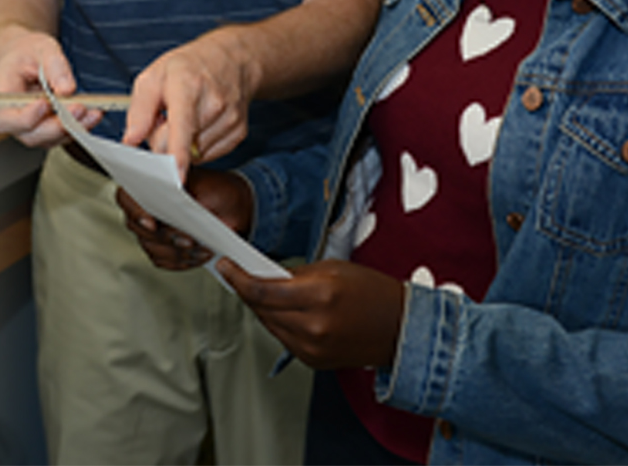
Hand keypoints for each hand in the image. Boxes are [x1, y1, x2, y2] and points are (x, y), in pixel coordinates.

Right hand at [0, 29, 99, 147]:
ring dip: (71, 129)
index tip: (46, 104)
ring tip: (92, 113)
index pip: (6, 118)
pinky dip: (77, 128)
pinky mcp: (43, 129)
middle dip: (57, 126)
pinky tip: (91, 115)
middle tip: (79, 109)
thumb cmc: (27, 53)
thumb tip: (67, 90)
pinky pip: (59, 136)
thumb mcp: (42, 48)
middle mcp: (11, 115)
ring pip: (47, 139)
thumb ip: (55, 66)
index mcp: (2, 93)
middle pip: (29, 135)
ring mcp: (27, 126)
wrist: (26, 57)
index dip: (27, 116)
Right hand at [118, 167, 250, 270]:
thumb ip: (188, 190)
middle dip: (166, 237)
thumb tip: (177, 189)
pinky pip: (162, 260)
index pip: (126, 196)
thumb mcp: (208, 186)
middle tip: (190, 240)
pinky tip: (199, 255)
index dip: (135, 211)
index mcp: (151, 183)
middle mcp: (146, 207)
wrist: (233, 208)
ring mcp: (151, 230)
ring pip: (151, 247)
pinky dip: (181, 261)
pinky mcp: (161, 247)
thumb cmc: (220, 191)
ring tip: (202, 248)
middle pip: (138, 228)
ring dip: (178, 251)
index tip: (152, 223)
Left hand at [124, 28, 254, 176]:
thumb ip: (138, 111)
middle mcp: (214, 104)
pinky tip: (198, 124)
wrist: (231, 59)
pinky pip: (208, 155)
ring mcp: (230, 120)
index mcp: (188, 87)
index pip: (183, 126)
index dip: (178, 153)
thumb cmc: (188, 67)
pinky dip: (197, 146)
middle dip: (163, 139)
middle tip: (164, 118)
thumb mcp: (153, 76)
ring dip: (181, 144)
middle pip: (180, 145)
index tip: (177, 175)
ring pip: (194, 154)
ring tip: (184, 117)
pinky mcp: (238, 133)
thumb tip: (130, 141)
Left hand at [216, 258, 406, 369]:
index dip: (237, 278)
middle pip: (260, 309)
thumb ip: (294, 273)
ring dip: (262, 308)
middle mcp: (314, 325)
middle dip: (247, 290)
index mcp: (319, 296)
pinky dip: (279, 324)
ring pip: (268, 324)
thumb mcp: (332, 269)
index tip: (225, 266)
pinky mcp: (314, 361)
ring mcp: (313, 348)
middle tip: (242, 274)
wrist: (401, 328)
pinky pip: (282, 339)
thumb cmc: (372, 293)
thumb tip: (262, 274)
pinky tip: (288, 312)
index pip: (261, 290)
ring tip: (271, 292)